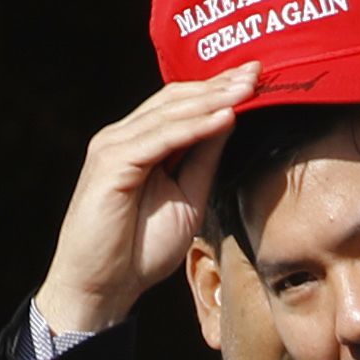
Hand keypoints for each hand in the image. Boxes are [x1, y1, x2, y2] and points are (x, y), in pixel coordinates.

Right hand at [29, 68, 260, 342]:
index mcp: (138, 143)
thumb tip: (229, 118)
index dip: (217, 89)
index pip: (179, 103)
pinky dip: (194, 127)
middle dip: (220, 85)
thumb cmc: (139, 250)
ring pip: (169, 113)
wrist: (100, 288)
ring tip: (248, 88)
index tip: (256, 77)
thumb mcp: (187, 197)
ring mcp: (113, 148)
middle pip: (175, 99)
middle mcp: (122, 137)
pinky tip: (224, 117)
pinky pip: (159, 139)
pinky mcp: (111, 165)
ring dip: (212, 99)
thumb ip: (203, 158)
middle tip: (258, 71)